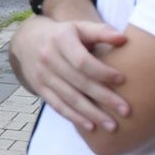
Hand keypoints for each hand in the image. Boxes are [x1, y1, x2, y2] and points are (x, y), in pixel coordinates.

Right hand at [11, 17, 129, 132]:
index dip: (102, 71)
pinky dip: (74, 117)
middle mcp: (49, 58)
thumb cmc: (63, 35)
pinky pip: (58, 106)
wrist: (28, 41)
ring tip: (112, 125)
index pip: (82, 60)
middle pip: (79, 82)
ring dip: (92, 114)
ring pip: (70, 98)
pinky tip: (91, 126)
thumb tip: (124, 39)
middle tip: (126, 110)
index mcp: (61, 40)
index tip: (122, 80)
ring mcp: (43, 76)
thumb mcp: (79, 27)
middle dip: (104, 97)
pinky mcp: (40, 89)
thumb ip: (101, 32)